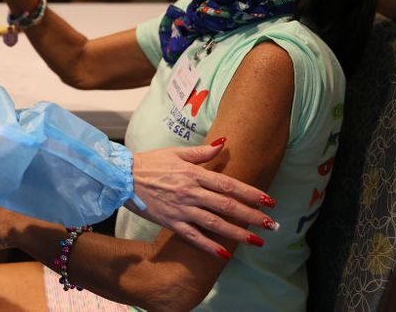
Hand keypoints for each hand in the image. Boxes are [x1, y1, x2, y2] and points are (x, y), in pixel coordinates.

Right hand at [128, 140, 278, 256]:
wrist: (123, 177)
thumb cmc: (151, 162)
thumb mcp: (176, 152)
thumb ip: (202, 151)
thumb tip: (224, 142)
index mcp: (194, 174)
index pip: (228, 185)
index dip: (250, 193)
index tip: (268, 201)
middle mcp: (191, 192)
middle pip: (227, 206)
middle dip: (252, 216)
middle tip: (272, 225)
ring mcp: (181, 209)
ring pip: (214, 223)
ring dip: (237, 233)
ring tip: (257, 241)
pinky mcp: (171, 222)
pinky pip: (193, 236)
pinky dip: (208, 245)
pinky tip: (224, 253)